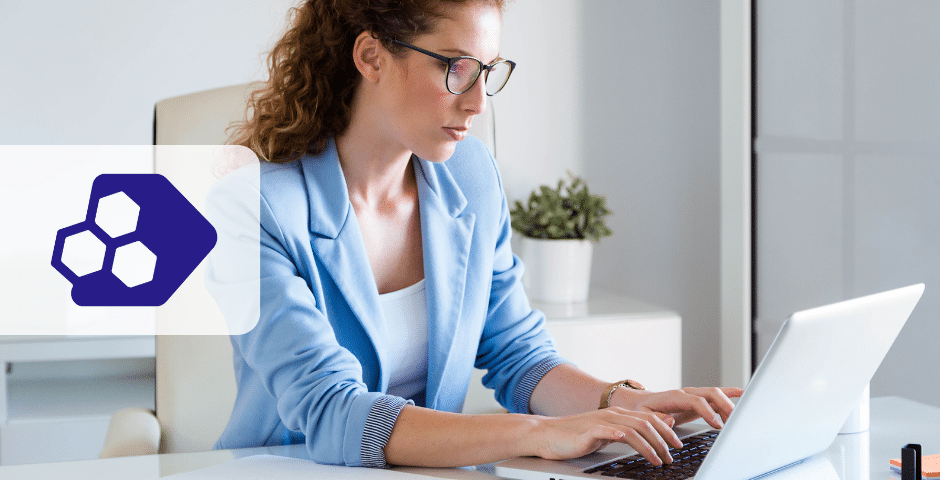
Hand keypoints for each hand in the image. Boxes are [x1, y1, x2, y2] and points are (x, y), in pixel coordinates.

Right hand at [531, 408, 682, 465]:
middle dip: (664, 439)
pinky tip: (629, 443)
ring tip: (658, 460)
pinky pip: (609, 431)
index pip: (650, 418)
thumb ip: (629, 430)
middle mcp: (612, 414)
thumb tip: (652, 430)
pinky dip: (621, 436)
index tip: (677, 445)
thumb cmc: (576, 436)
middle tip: (673, 455)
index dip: (666, 431)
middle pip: (646, 423)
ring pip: (633, 429)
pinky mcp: (589, 430)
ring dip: (650, 446)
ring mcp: (601, 421)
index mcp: (618, 414)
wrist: (547, 434)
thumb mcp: (607, 432)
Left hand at [613, 387, 743, 428]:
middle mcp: (687, 393)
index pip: (697, 401)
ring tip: (736, 420)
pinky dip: (729, 393)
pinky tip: (742, 394)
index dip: (709, 412)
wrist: (641, 403)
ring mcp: (694, 395)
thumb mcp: (645, 416)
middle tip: (733, 421)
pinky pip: (716, 395)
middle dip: (724, 405)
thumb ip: (657, 419)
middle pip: (711, 393)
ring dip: (728, 404)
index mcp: (675, 397)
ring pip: (716, 394)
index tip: (717, 425)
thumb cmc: (643, 410)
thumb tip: (670, 420)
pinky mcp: (698, 399)